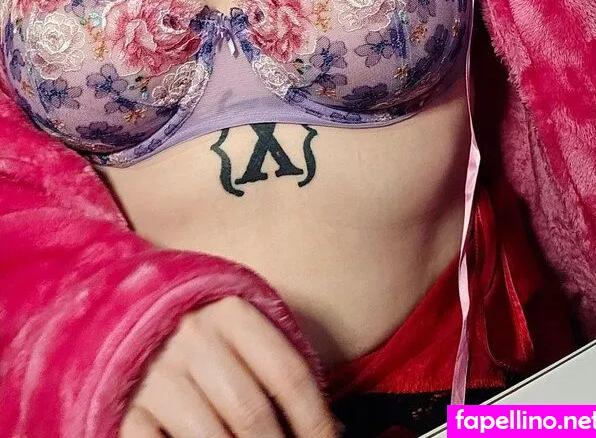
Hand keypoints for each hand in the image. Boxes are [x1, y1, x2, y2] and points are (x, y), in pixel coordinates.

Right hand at [119, 295, 340, 437]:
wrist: (122, 314)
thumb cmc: (201, 333)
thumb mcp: (239, 330)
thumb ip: (276, 368)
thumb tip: (329, 427)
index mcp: (232, 312)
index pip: (289, 377)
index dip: (317, 423)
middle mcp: (194, 337)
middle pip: (254, 416)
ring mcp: (156, 374)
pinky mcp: (127, 410)